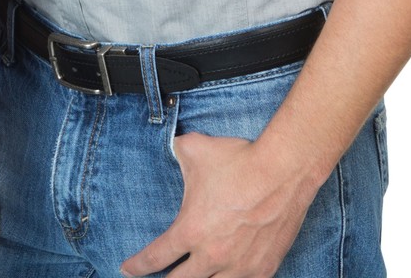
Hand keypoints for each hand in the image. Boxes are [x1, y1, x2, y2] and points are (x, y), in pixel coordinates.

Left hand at [121, 133, 318, 277]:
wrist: (284, 172)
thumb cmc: (238, 160)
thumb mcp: (193, 149)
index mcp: (190, 231)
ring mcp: (241, 265)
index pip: (156, 257)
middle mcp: (213, 255)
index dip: (137, 266)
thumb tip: (171, 144)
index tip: (126, 269)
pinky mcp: (264, 268)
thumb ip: (176, 152)